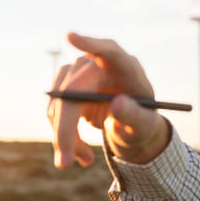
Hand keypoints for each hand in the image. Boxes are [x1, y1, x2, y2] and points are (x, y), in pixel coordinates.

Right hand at [47, 32, 169, 167]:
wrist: (131, 125)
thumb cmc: (142, 120)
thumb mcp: (144, 125)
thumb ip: (134, 115)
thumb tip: (116, 104)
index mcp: (124, 66)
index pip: (108, 49)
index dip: (89, 43)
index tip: (70, 37)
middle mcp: (97, 63)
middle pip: (73, 88)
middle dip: (65, 128)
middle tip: (65, 163)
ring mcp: (78, 72)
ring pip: (58, 104)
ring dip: (65, 137)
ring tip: (86, 160)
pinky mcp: (65, 86)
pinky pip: (55, 113)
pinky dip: (63, 137)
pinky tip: (81, 153)